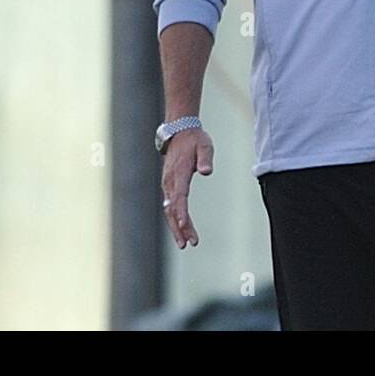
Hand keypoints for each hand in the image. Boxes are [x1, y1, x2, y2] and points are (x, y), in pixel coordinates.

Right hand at [161, 128, 214, 249]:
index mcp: (179, 172)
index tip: (185, 226)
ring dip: (176, 228)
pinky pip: (171, 206)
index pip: (179, 196)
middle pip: (173, 209)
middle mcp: (170, 181)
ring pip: (170, 210)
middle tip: (189, 243)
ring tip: (185, 244)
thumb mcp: (204, 145)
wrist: (179, 132)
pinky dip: (175, 219)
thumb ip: (205, 158)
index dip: (182, 212)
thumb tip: (207, 171)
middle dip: (180, 228)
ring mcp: (168, 184)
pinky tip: (181, 231)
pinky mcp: (169, 186)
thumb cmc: (195, 140)